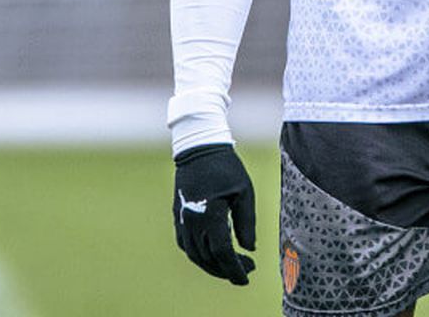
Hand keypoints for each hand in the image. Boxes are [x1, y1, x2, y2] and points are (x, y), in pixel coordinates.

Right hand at [172, 144, 256, 284]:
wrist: (199, 149)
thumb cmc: (226, 168)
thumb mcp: (244, 193)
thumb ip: (247, 223)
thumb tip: (249, 249)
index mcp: (211, 215)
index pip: (222, 253)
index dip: (234, 269)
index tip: (246, 278)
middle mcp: (193, 221)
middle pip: (208, 258)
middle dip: (227, 269)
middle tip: (246, 270)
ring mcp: (183, 219)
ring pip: (195, 255)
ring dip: (212, 265)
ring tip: (231, 265)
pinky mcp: (178, 216)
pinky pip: (185, 244)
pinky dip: (198, 255)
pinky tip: (212, 255)